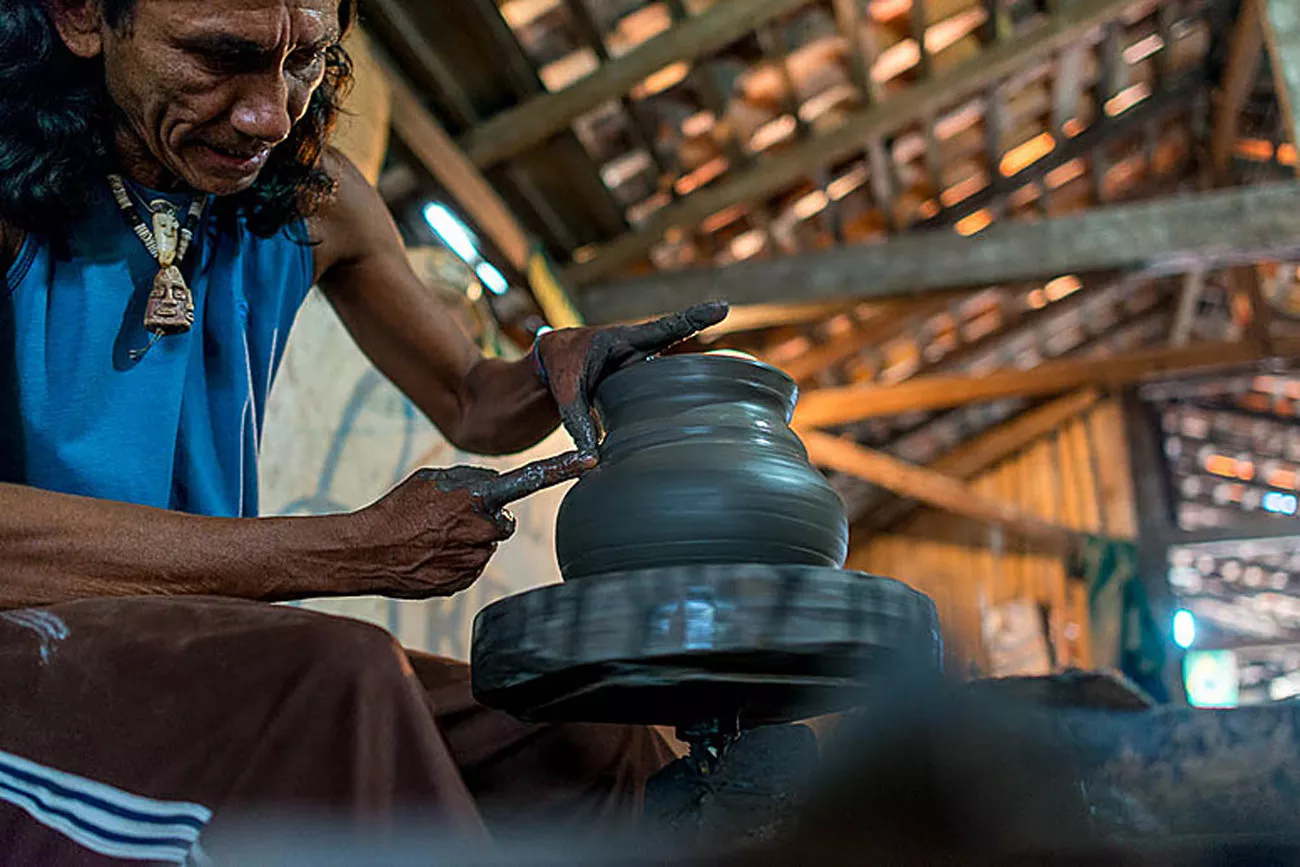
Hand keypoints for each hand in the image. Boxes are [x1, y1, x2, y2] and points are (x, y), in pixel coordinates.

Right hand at [347, 452, 591, 597]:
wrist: (367, 551)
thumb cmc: (398, 508)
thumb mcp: (434, 479)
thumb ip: (471, 480)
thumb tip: (493, 489)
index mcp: (478, 498)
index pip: (529, 480)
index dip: (563, 469)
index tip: (592, 460)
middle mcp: (484, 531)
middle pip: (501, 520)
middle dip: (484, 517)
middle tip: (448, 516)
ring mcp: (475, 560)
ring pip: (485, 545)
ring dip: (468, 539)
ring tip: (432, 536)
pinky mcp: (463, 582)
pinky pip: (471, 566)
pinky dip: (456, 560)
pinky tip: (430, 555)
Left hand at [531, 301, 728, 454]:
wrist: (550, 363)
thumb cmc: (559, 365)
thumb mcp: (565, 390)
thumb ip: (578, 422)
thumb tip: (593, 461)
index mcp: (623, 340)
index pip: (666, 329)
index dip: (695, 319)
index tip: (723, 308)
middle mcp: (639, 353)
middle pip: (675, 364)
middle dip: (692, 372)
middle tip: (714, 363)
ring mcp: (640, 371)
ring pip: (663, 388)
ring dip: (669, 402)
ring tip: (669, 417)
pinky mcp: (637, 389)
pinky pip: (652, 401)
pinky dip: (655, 416)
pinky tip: (658, 435)